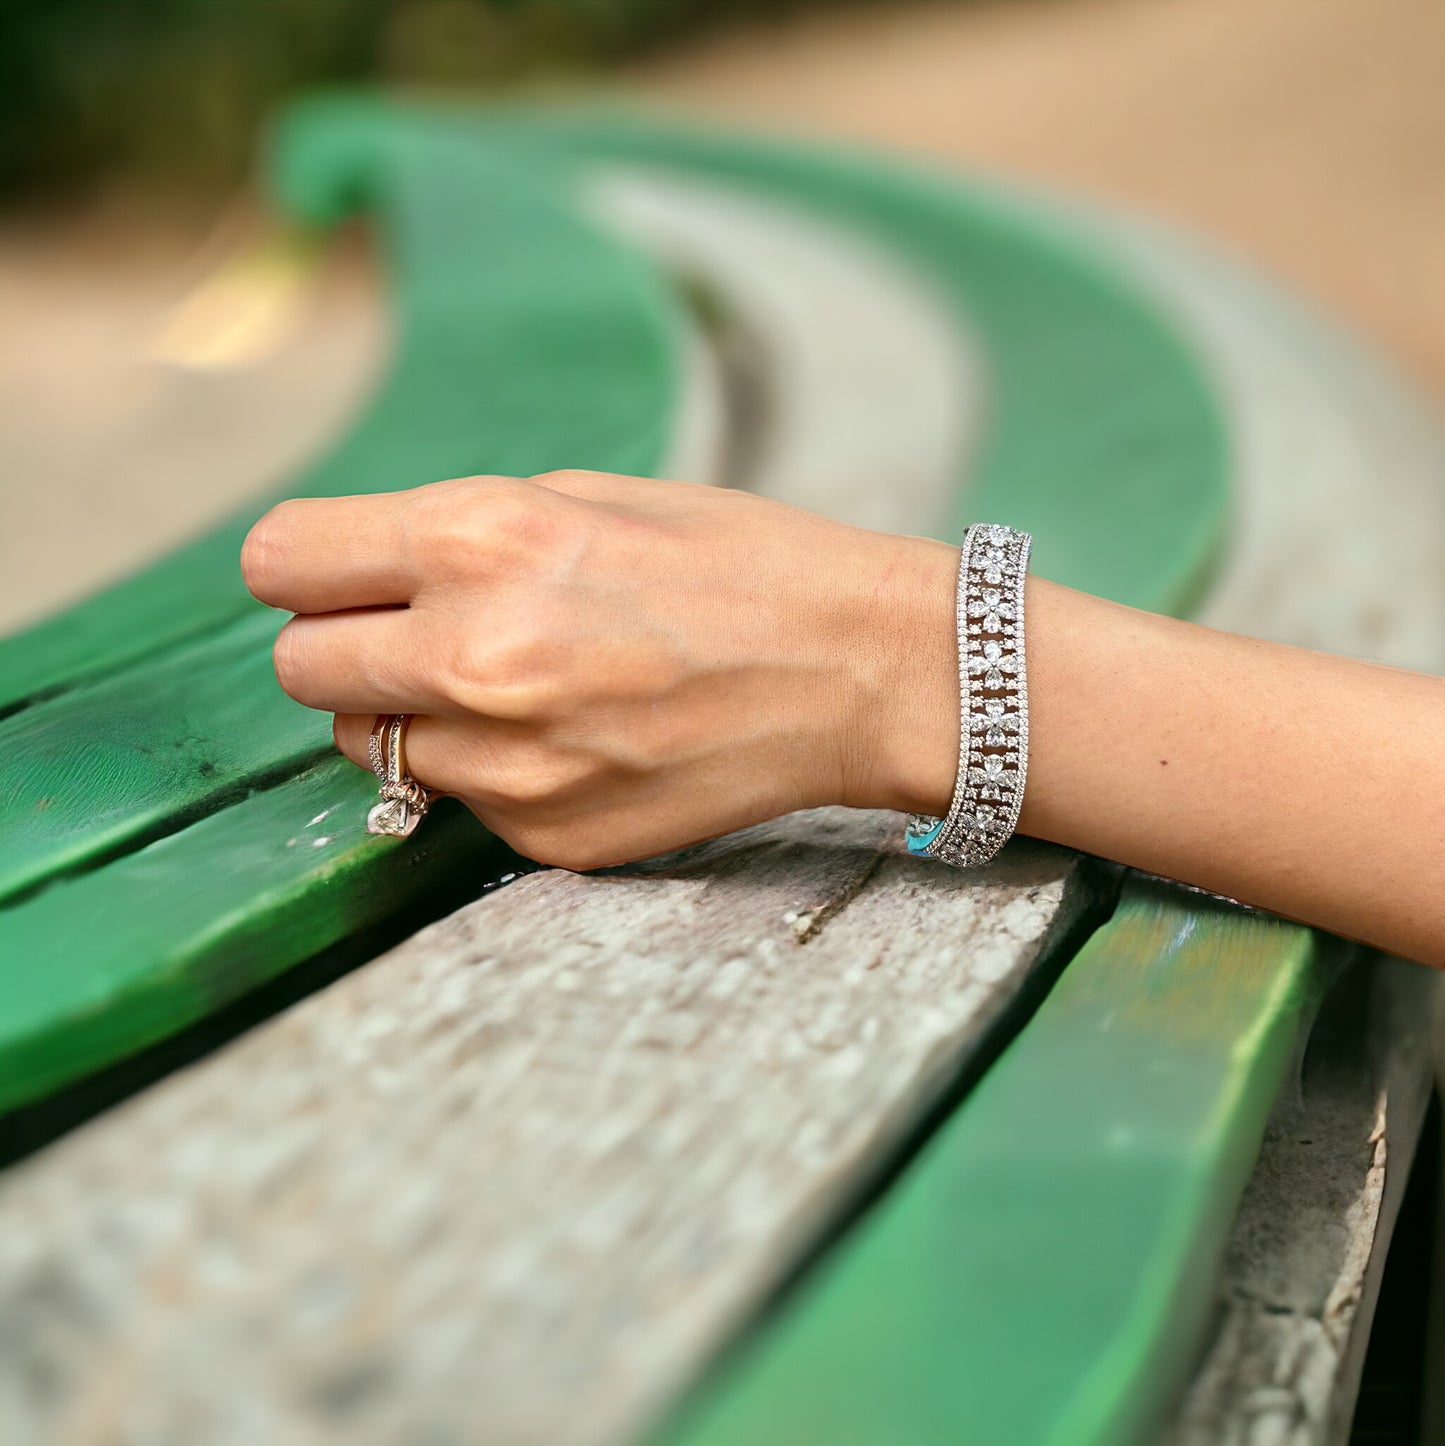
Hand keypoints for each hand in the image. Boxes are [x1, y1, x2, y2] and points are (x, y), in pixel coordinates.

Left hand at [241, 471, 959, 869]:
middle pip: (300, 670)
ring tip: (518, 687)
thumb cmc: (737, 562)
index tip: (335, 578)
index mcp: (481, 539)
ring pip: (371, 749)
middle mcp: (477, 656)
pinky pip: (458, 803)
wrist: (861, 670)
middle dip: (342, 649)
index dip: (305, 569)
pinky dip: (490, 770)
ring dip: (414, 718)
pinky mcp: (548, 837)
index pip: (282, 563)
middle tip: (414, 636)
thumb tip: (353, 580)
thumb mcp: (587, 498)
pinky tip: (576, 736)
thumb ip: (453, 535)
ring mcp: (511, 764)